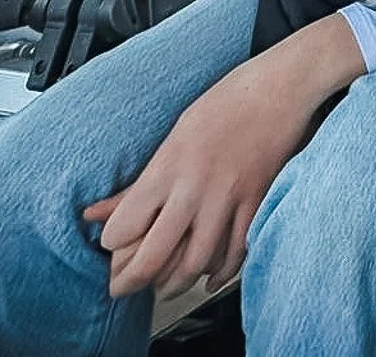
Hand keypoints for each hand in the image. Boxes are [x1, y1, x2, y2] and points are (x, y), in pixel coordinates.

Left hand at [81, 16, 363, 300]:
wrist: (281, 85)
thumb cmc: (227, 102)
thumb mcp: (175, 135)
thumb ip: (140, 183)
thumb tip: (94, 214)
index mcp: (167, 166)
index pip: (124, 226)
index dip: (113, 245)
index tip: (113, 248)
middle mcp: (194, 186)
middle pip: (155, 254)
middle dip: (133, 281)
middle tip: (124, 289)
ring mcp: (228, 195)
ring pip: (197, 260)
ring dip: (177, 284)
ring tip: (167, 289)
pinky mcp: (257, 199)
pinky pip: (237, 249)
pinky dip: (222, 272)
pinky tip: (211, 277)